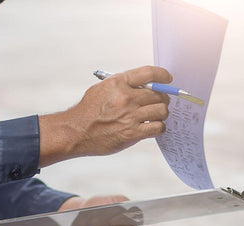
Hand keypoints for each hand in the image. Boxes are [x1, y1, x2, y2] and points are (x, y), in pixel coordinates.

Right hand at [38, 66, 171, 166]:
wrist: (76, 131)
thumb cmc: (87, 111)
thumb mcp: (102, 88)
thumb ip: (122, 84)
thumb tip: (145, 85)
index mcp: (118, 83)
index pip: (149, 73)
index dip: (163, 75)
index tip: (167, 79)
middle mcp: (126, 98)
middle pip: (159, 94)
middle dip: (162, 98)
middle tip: (159, 103)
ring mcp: (130, 116)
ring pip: (162, 111)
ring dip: (162, 113)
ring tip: (156, 115)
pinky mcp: (132, 134)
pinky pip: (158, 128)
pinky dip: (159, 127)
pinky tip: (153, 127)